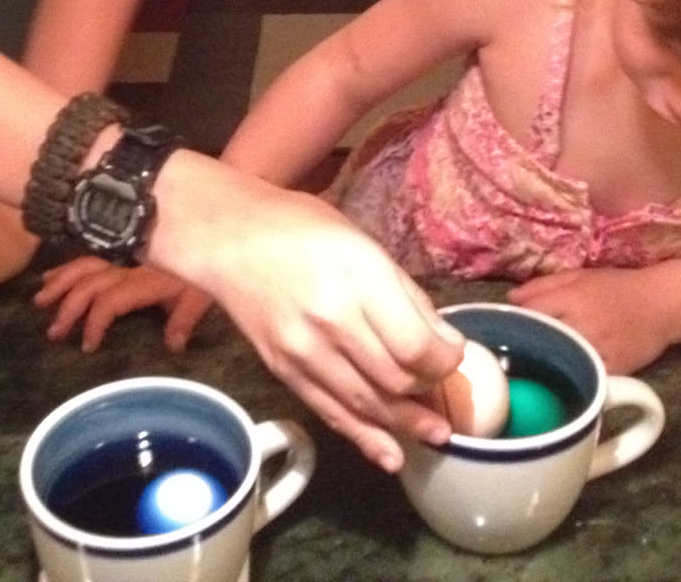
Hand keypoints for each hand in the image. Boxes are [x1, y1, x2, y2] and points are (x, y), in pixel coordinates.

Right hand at [34, 256, 215, 352]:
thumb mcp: (201, 293)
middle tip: (52, 332)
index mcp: (144, 279)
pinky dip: (67, 266)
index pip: (110, 300)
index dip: (94, 322)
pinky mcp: (121, 246)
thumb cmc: (208, 263)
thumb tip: (172, 347)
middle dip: (68, 307)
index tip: (86, 346)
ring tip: (39, 300)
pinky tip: (51, 274)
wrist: (212, 223)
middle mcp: (128, 264)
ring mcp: (122, 253)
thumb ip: (184, 319)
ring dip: (60, 283)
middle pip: (89, 283)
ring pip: (83, 264)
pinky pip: (88, 253)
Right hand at [154, 161, 464, 472]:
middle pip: (395, 378)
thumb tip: (443, 342)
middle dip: (428, 389)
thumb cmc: (300, 227)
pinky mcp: (283, 370)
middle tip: (441, 386)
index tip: (453, 355)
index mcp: (359, 276)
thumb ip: (405, 294)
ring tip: (435, 435)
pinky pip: (329, 411)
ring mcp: (303, 349)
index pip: (416, 345)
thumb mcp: (364, 243)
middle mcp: (331, 318)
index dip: (446, 362)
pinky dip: (363, 437)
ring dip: (405, 423)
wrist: (227, 237)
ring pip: (366, 403)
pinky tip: (390, 454)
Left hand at [507, 266, 673, 375]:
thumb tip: (510, 299)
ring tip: (538, 362)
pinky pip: (585, 377)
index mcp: (572, 298)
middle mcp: (583, 324)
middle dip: (528, 343)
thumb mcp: (579, 275)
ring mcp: (599, 349)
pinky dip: (574, 375)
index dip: (516, 321)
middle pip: (542, 339)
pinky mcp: (614, 371)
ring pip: (562, 361)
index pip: (531, 313)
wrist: (664, 303)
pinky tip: (566, 374)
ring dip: (548, 361)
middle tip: (518, 348)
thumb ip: (543, 285)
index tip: (508, 327)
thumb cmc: (618, 286)